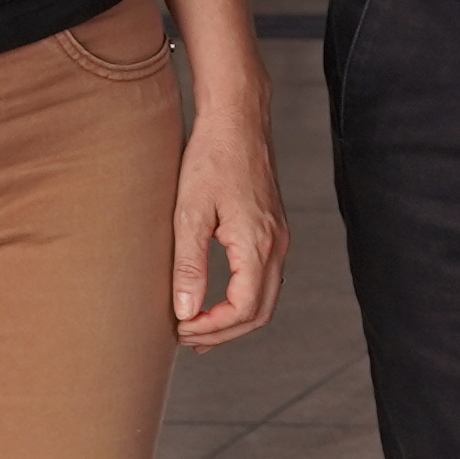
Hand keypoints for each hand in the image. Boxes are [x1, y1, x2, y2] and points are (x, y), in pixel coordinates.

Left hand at [173, 98, 286, 345]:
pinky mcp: (274, 230)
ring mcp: (279, 238)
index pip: (242, 309)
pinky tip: (218, 299)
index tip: (180, 328)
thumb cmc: (211, 159)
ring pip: (266, 299)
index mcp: (256, 244)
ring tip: (199, 328)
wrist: (237, 120)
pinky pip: (267, 279)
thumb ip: (189, 266)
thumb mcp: (189, 213)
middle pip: (259, 312)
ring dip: (234, 320)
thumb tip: (186, 312)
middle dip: (224, 333)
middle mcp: (276, 246)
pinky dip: (244, 300)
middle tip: (186, 338)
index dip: (211, 328)